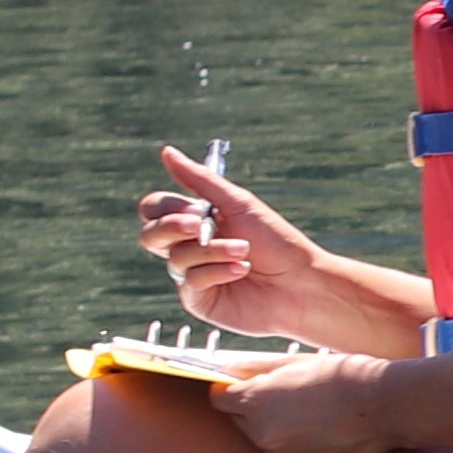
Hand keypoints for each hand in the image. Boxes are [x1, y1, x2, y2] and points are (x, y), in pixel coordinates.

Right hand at [139, 148, 380, 347]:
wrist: (303, 283)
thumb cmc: (277, 242)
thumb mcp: (239, 204)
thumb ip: (200, 180)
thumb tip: (166, 151)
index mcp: (195, 220)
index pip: (155, 209)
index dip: (165, 208)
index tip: (194, 208)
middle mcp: (189, 247)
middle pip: (150, 236)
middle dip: (172, 227)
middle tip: (200, 225)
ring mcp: (192, 275)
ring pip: (176, 258)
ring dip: (212, 250)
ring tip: (244, 251)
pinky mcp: (199, 300)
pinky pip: (190, 282)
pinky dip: (217, 271)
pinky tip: (241, 270)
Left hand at [214, 352, 404, 452]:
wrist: (384, 406)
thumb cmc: (342, 377)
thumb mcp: (295, 364)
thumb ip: (256, 369)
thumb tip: (230, 372)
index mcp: (255, 401)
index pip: (218, 399)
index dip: (230, 390)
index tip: (243, 386)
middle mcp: (261, 433)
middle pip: (239, 420)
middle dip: (254, 409)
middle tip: (289, 396)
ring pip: (262, 438)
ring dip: (275, 427)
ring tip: (310, 413)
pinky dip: (293, 443)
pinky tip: (319, 429)